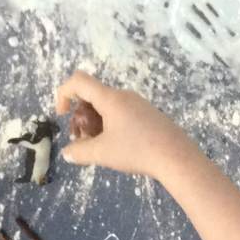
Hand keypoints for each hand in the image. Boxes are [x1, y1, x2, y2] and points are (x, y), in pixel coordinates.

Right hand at [54, 71, 195, 178]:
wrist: (177, 157)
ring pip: (105, 106)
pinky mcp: (147, 115)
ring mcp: (137, 104)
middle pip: (91, 96)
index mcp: (110, 98)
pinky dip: (109, 125)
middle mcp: (123, 96)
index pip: (78, 81)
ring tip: (97, 147)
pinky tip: (115, 147)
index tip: (62, 116)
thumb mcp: (103, 153)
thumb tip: (67, 153)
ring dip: (93, 123)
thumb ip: (80, 152)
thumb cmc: (137, 150)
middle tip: (81, 140)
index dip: (63, 94)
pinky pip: (120, 113)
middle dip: (79, 117)